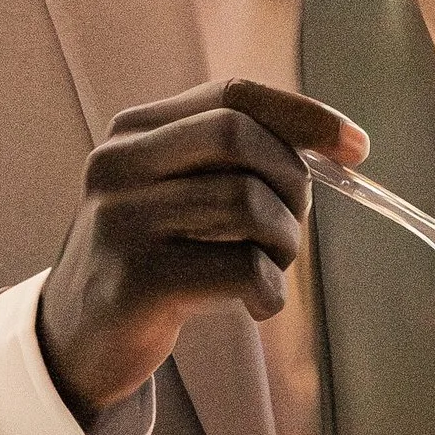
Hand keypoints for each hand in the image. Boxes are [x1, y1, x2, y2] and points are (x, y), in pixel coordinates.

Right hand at [36, 77, 365, 420]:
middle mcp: (118, 164)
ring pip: (247, 203)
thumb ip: (235, 160)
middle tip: (288, 227)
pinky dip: (269, 291)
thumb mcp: (178, 193)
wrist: (77, 340)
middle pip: (241, 136)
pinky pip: (239, 269)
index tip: (357, 148)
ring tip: (267, 270)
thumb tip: (337, 146)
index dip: (305, 115)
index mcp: (135, 132)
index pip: (233, 94)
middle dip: (291, 181)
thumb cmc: (154, 259)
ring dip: (283, 244)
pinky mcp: (136, 281)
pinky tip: (256, 305)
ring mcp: (121, 221)